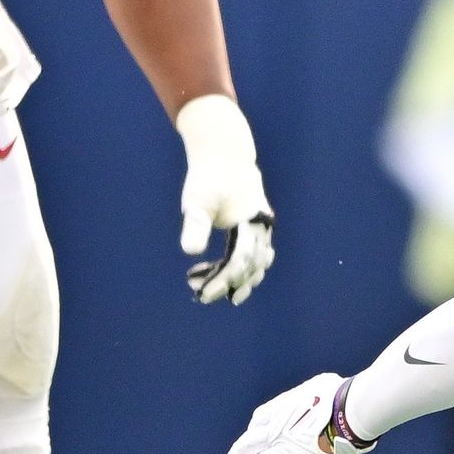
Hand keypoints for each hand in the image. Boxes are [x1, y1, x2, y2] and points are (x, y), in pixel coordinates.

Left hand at [175, 94, 275, 304]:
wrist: (225, 156)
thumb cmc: (208, 177)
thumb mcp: (198, 200)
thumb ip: (196, 225)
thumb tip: (190, 252)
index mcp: (251, 222)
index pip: (240, 262)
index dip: (222, 281)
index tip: (203, 294)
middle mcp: (262, 227)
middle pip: (252, 267)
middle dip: (230, 284)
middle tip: (204, 296)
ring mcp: (263, 228)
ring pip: (258, 263)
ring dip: (242, 280)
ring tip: (224, 294)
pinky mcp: (257, 227)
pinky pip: (256, 254)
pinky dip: (246, 268)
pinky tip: (228, 275)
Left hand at [227, 372, 375, 453]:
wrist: (346, 414)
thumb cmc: (335, 395)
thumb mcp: (311, 386)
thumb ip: (302, 397)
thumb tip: (306, 400)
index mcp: (279, 412)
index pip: (258, 420)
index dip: (254, 427)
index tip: (254, 432)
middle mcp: (275, 433)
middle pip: (248, 445)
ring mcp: (284, 453)